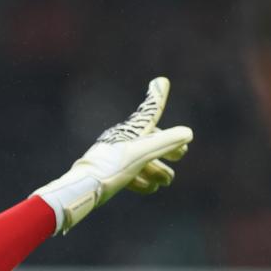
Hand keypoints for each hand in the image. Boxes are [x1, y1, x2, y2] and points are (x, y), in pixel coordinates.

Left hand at [35, 76, 192, 233]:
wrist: (82, 189)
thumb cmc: (112, 167)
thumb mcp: (142, 153)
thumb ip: (166, 142)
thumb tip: (188, 133)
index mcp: (131, 131)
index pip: (149, 112)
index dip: (157, 97)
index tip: (161, 81)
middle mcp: (122, 140)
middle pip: (150, 139)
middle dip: (167, 147)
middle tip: (181, 154)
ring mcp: (114, 158)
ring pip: (141, 160)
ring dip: (157, 169)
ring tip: (167, 181)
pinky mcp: (108, 175)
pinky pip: (129, 174)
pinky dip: (142, 180)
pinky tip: (150, 189)